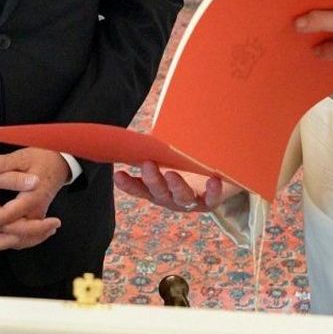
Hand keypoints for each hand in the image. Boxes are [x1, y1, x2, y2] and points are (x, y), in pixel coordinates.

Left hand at [0, 148, 72, 249]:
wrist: (59, 164)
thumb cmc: (42, 159)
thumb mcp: (21, 157)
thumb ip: (2, 163)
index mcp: (32, 197)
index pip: (8, 215)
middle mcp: (36, 211)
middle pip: (15, 235)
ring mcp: (37, 218)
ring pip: (19, 240)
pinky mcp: (36, 220)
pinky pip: (23, 238)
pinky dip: (7, 241)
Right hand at [114, 161, 235, 212]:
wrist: (214, 182)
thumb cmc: (183, 167)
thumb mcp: (167, 161)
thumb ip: (155, 151)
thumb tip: (141, 131)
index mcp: (156, 190)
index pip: (139, 189)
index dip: (128, 184)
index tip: (118, 174)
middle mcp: (170, 199)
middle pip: (159, 192)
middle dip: (152, 179)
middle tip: (147, 164)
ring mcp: (189, 202)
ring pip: (182, 197)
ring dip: (176, 186)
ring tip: (172, 174)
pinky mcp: (209, 202)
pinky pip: (211, 200)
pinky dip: (212, 191)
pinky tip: (214, 180)